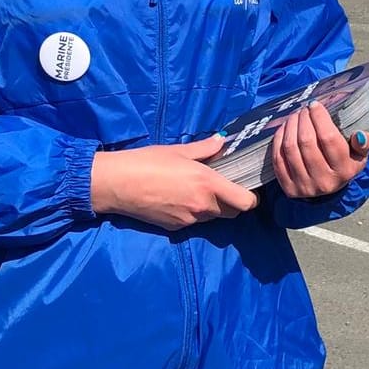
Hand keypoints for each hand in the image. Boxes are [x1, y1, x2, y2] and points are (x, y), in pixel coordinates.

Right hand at [91, 136, 257, 229]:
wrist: (117, 184)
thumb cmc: (147, 162)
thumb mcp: (179, 150)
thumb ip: (205, 148)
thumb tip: (222, 141)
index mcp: (208, 184)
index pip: (245, 203)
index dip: (250, 198)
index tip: (246, 188)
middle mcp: (202, 206)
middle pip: (232, 212)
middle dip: (232, 202)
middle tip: (222, 186)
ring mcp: (189, 219)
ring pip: (212, 217)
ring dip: (211, 207)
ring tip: (196, 190)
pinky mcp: (175, 228)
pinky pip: (193, 221)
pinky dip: (192, 212)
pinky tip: (177, 198)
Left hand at [271, 102, 368, 198]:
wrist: (328, 192)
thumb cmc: (343, 165)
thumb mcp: (359, 156)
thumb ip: (363, 144)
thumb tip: (361, 135)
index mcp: (344, 171)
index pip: (329, 138)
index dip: (319, 118)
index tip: (315, 105)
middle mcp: (324, 181)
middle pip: (307, 142)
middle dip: (303, 119)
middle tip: (303, 109)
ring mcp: (305, 187)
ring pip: (291, 148)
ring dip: (290, 126)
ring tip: (294, 116)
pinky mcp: (289, 188)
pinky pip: (278, 159)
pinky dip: (279, 139)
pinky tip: (285, 129)